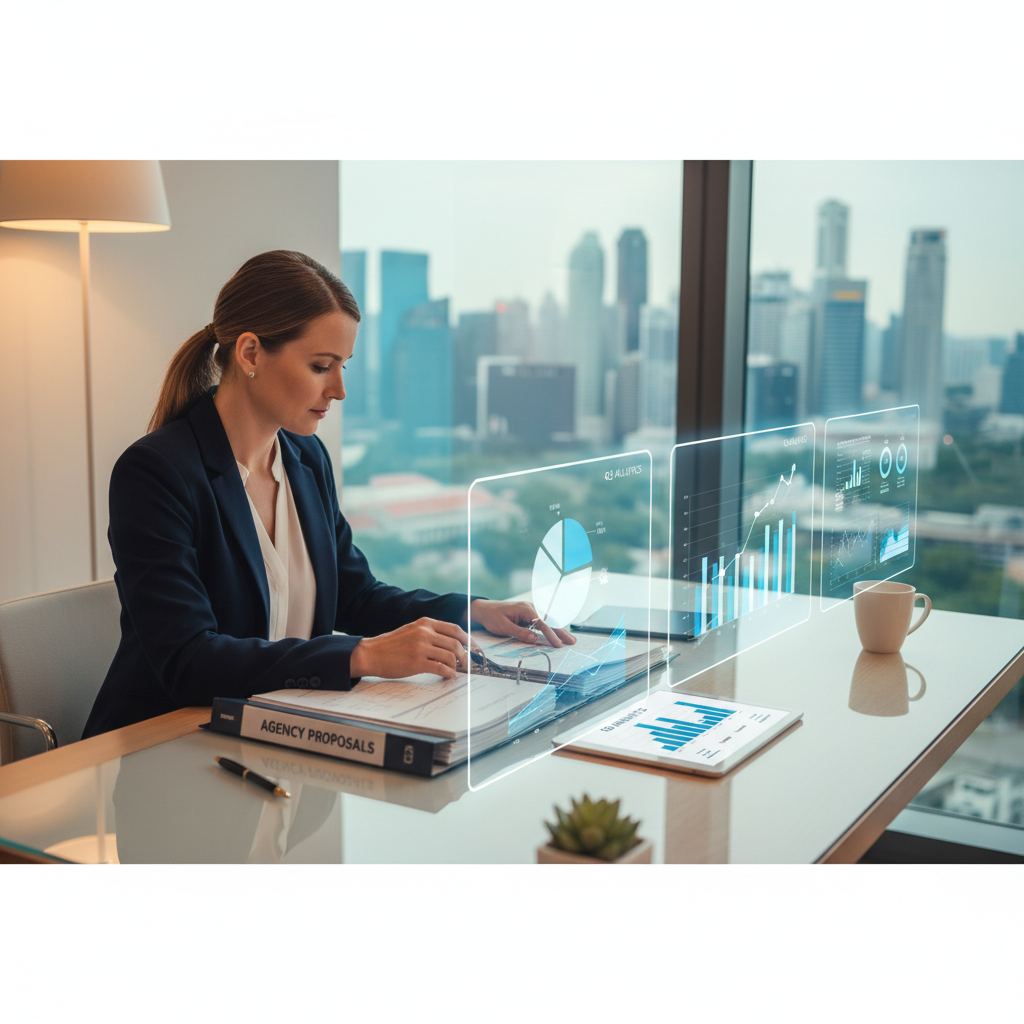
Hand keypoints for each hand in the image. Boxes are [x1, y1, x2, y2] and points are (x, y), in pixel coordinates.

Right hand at [350, 618, 470, 680]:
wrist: (371, 653)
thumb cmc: (391, 645)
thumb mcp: (412, 630)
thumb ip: (430, 633)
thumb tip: (452, 643)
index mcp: (425, 623)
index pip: (455, 629)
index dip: (469, 640)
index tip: (475, 649)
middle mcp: (425, 632)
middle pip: (456, 643)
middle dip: (466, 656)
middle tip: (468, 665)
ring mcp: (421, 647)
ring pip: (451, 656)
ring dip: (457, 666)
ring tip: (456, 671)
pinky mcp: (416, 662)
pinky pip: (440, 668)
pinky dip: (448, 673)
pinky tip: (448, 676)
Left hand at [469, 599, 575, 647]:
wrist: (483, 609)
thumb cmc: (492, 617)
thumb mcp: (504, 627)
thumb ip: (520, 633)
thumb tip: (535, 639)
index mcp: (525, 609)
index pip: (542, 623)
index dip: (551, 635)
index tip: (558, 645)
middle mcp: (530, 608)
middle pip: (549, 620)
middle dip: (561, 631)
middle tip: (572, 641)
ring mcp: (530, 610)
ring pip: (548, 620)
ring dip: (558, 630)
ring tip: (569, 639)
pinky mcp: (528, 614)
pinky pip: (542, 621)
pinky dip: (551, 627)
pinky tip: (557, 633)